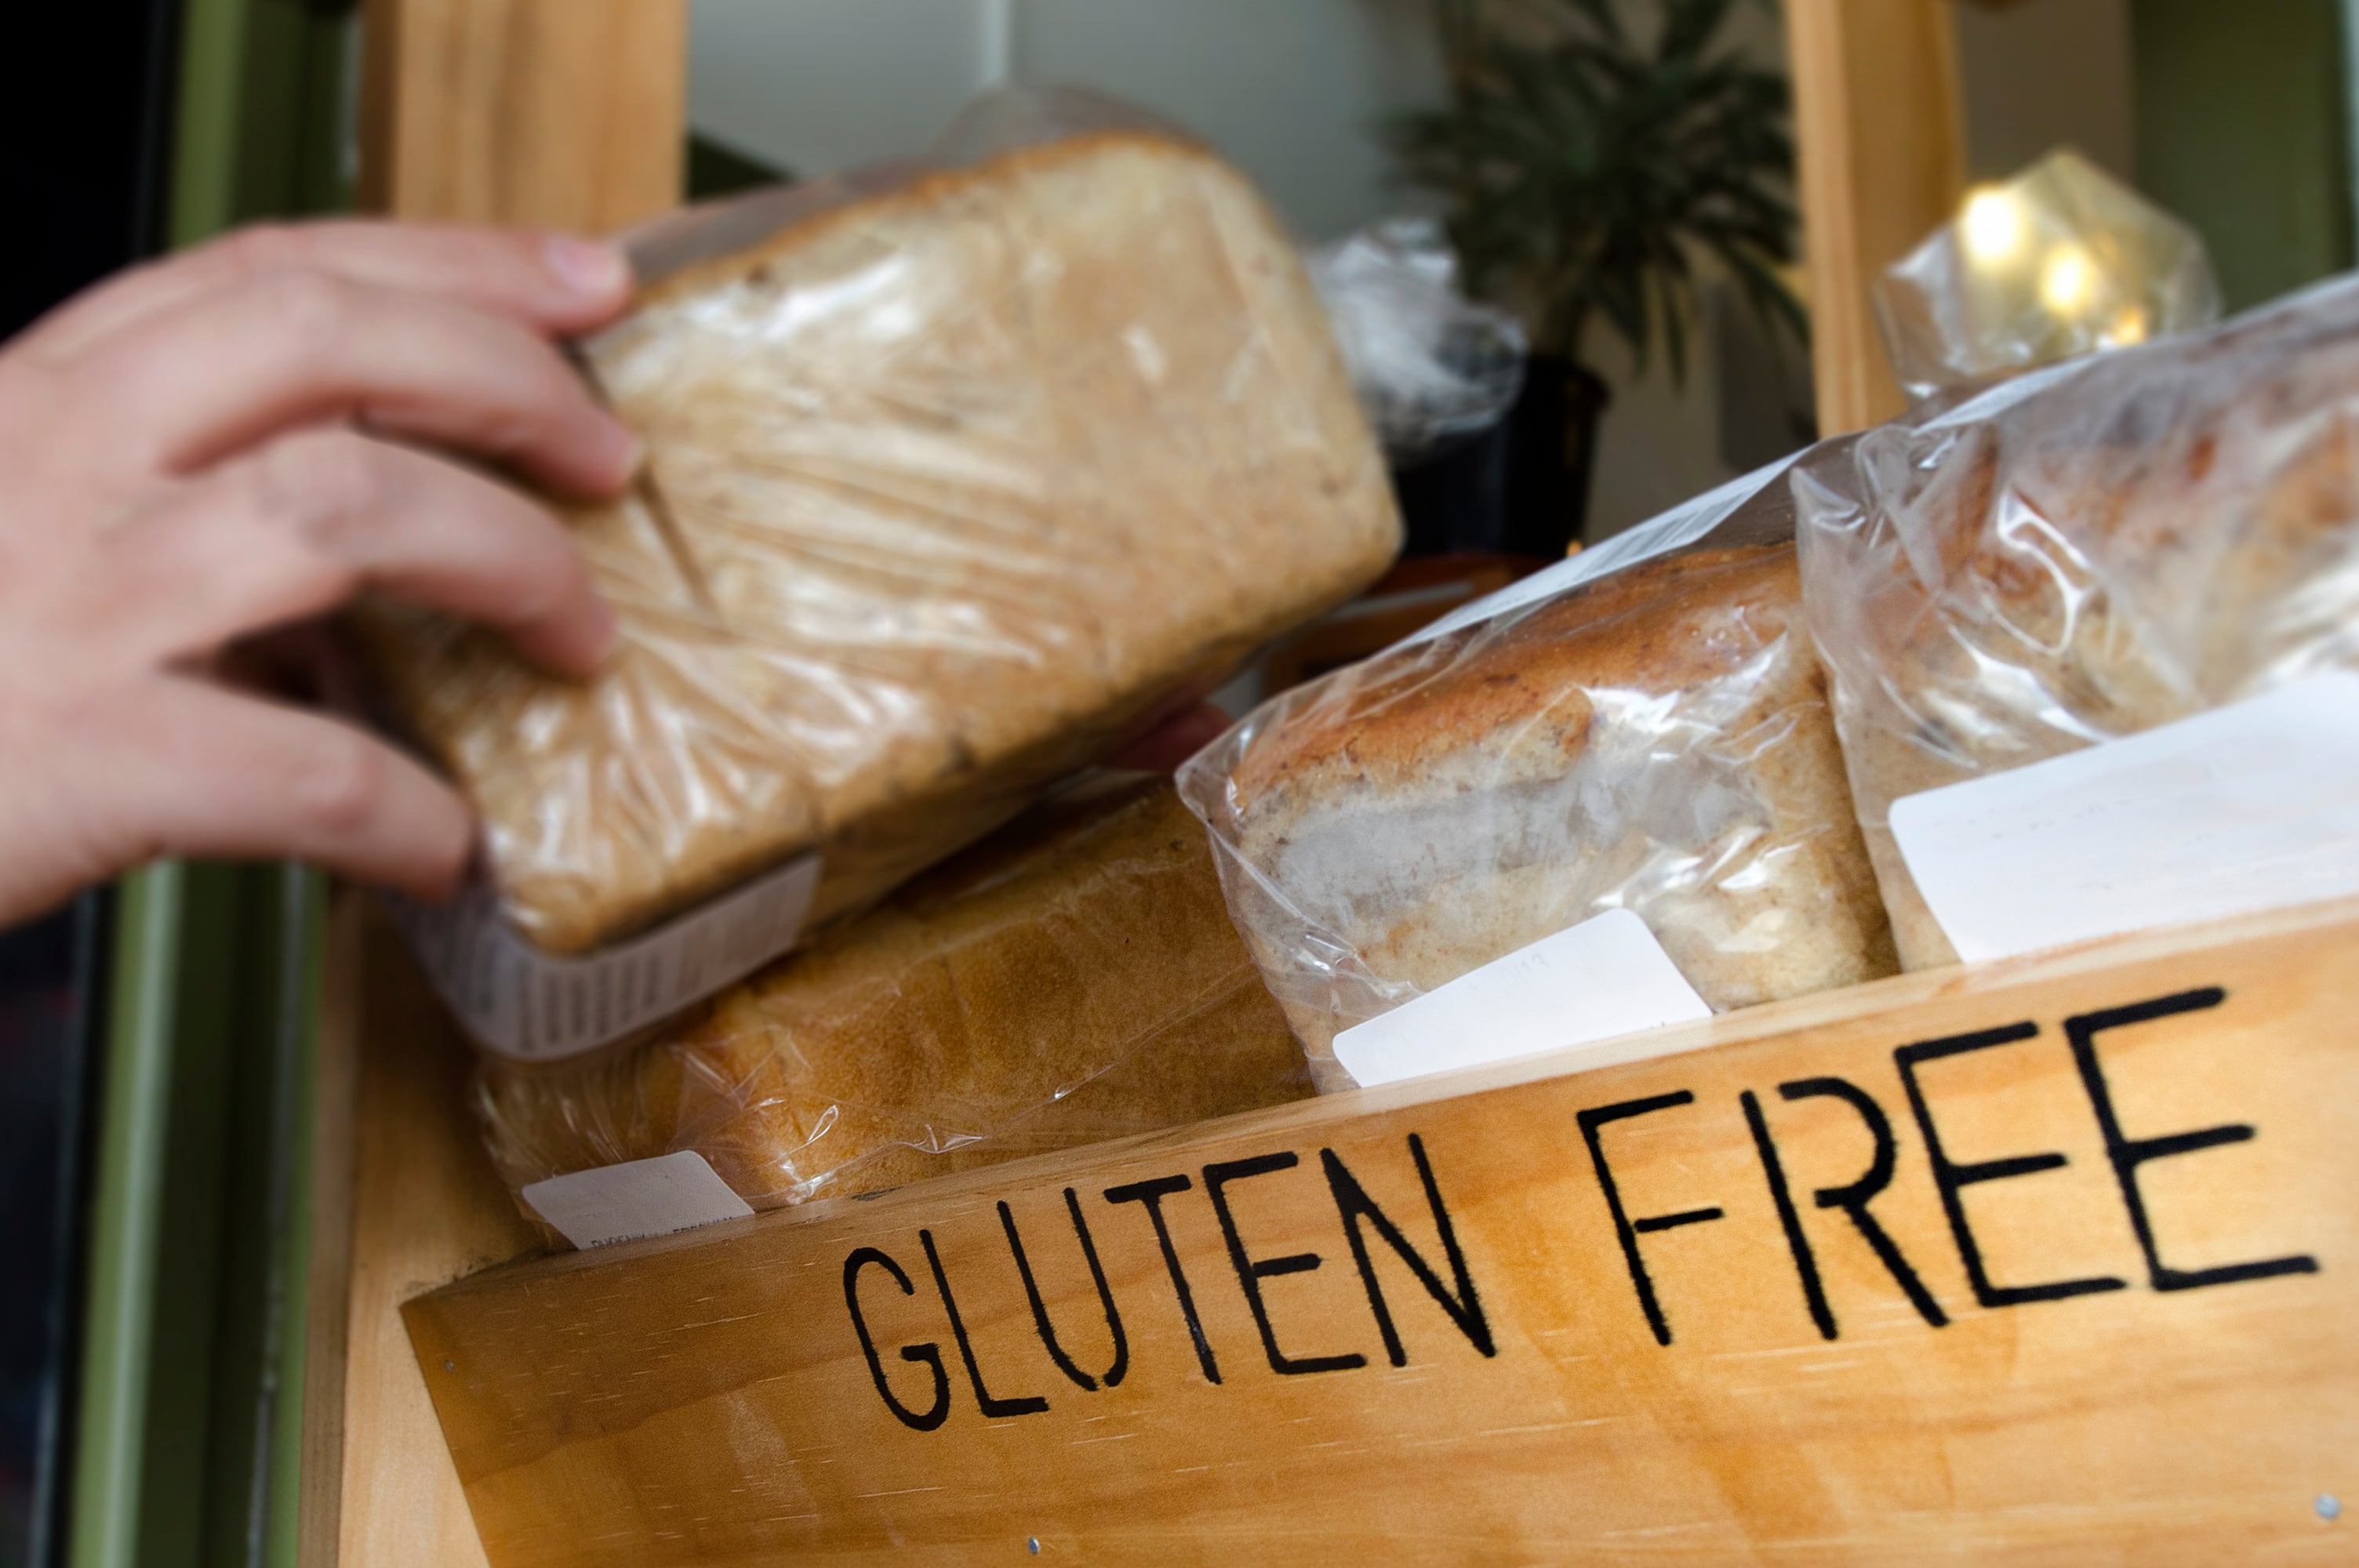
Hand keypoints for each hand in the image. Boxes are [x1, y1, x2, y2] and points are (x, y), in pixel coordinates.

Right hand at [0, 221, 638, 925]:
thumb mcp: (16, 531)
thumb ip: (162, 496)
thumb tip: (381, 519)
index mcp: (40, 398)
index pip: (273, 272)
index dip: (449, 264)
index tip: (583, 283)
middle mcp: (51, 461)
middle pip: (328, 344)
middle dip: (509, 381)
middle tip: (613, 458)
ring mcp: (61, 603)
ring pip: (347, 513)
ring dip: (508, 563)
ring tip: (581, 638)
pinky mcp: (74, 755)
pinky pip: (308, 770)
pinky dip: (409, 811)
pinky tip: (447, 845)